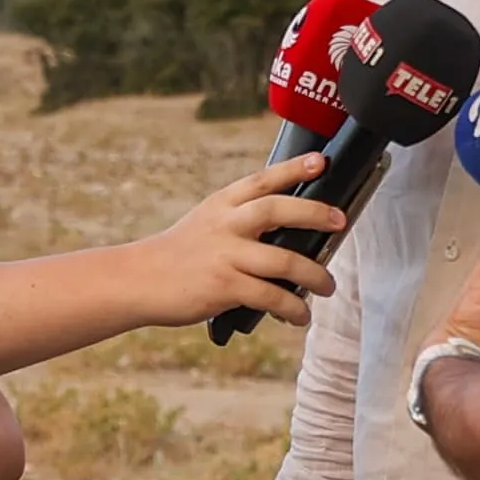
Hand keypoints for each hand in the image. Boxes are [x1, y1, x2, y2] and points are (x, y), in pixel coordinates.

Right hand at [160, 160, 341, 330]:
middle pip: (276, 209)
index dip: (293, 169)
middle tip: (339, 222)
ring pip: (283, 260)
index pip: (262, 180)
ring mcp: (225, 256)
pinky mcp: (224, 287)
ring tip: (328, 286)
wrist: (139, 280)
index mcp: (222, 204)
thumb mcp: (206, 223)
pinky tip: (299, 315)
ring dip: (314, 275)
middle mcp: (225, 225)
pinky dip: (292, 308)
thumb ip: (240, 219)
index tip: (319, 163)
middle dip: (314, 213)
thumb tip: (289, 227)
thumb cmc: (178, 255)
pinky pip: (270, 296)